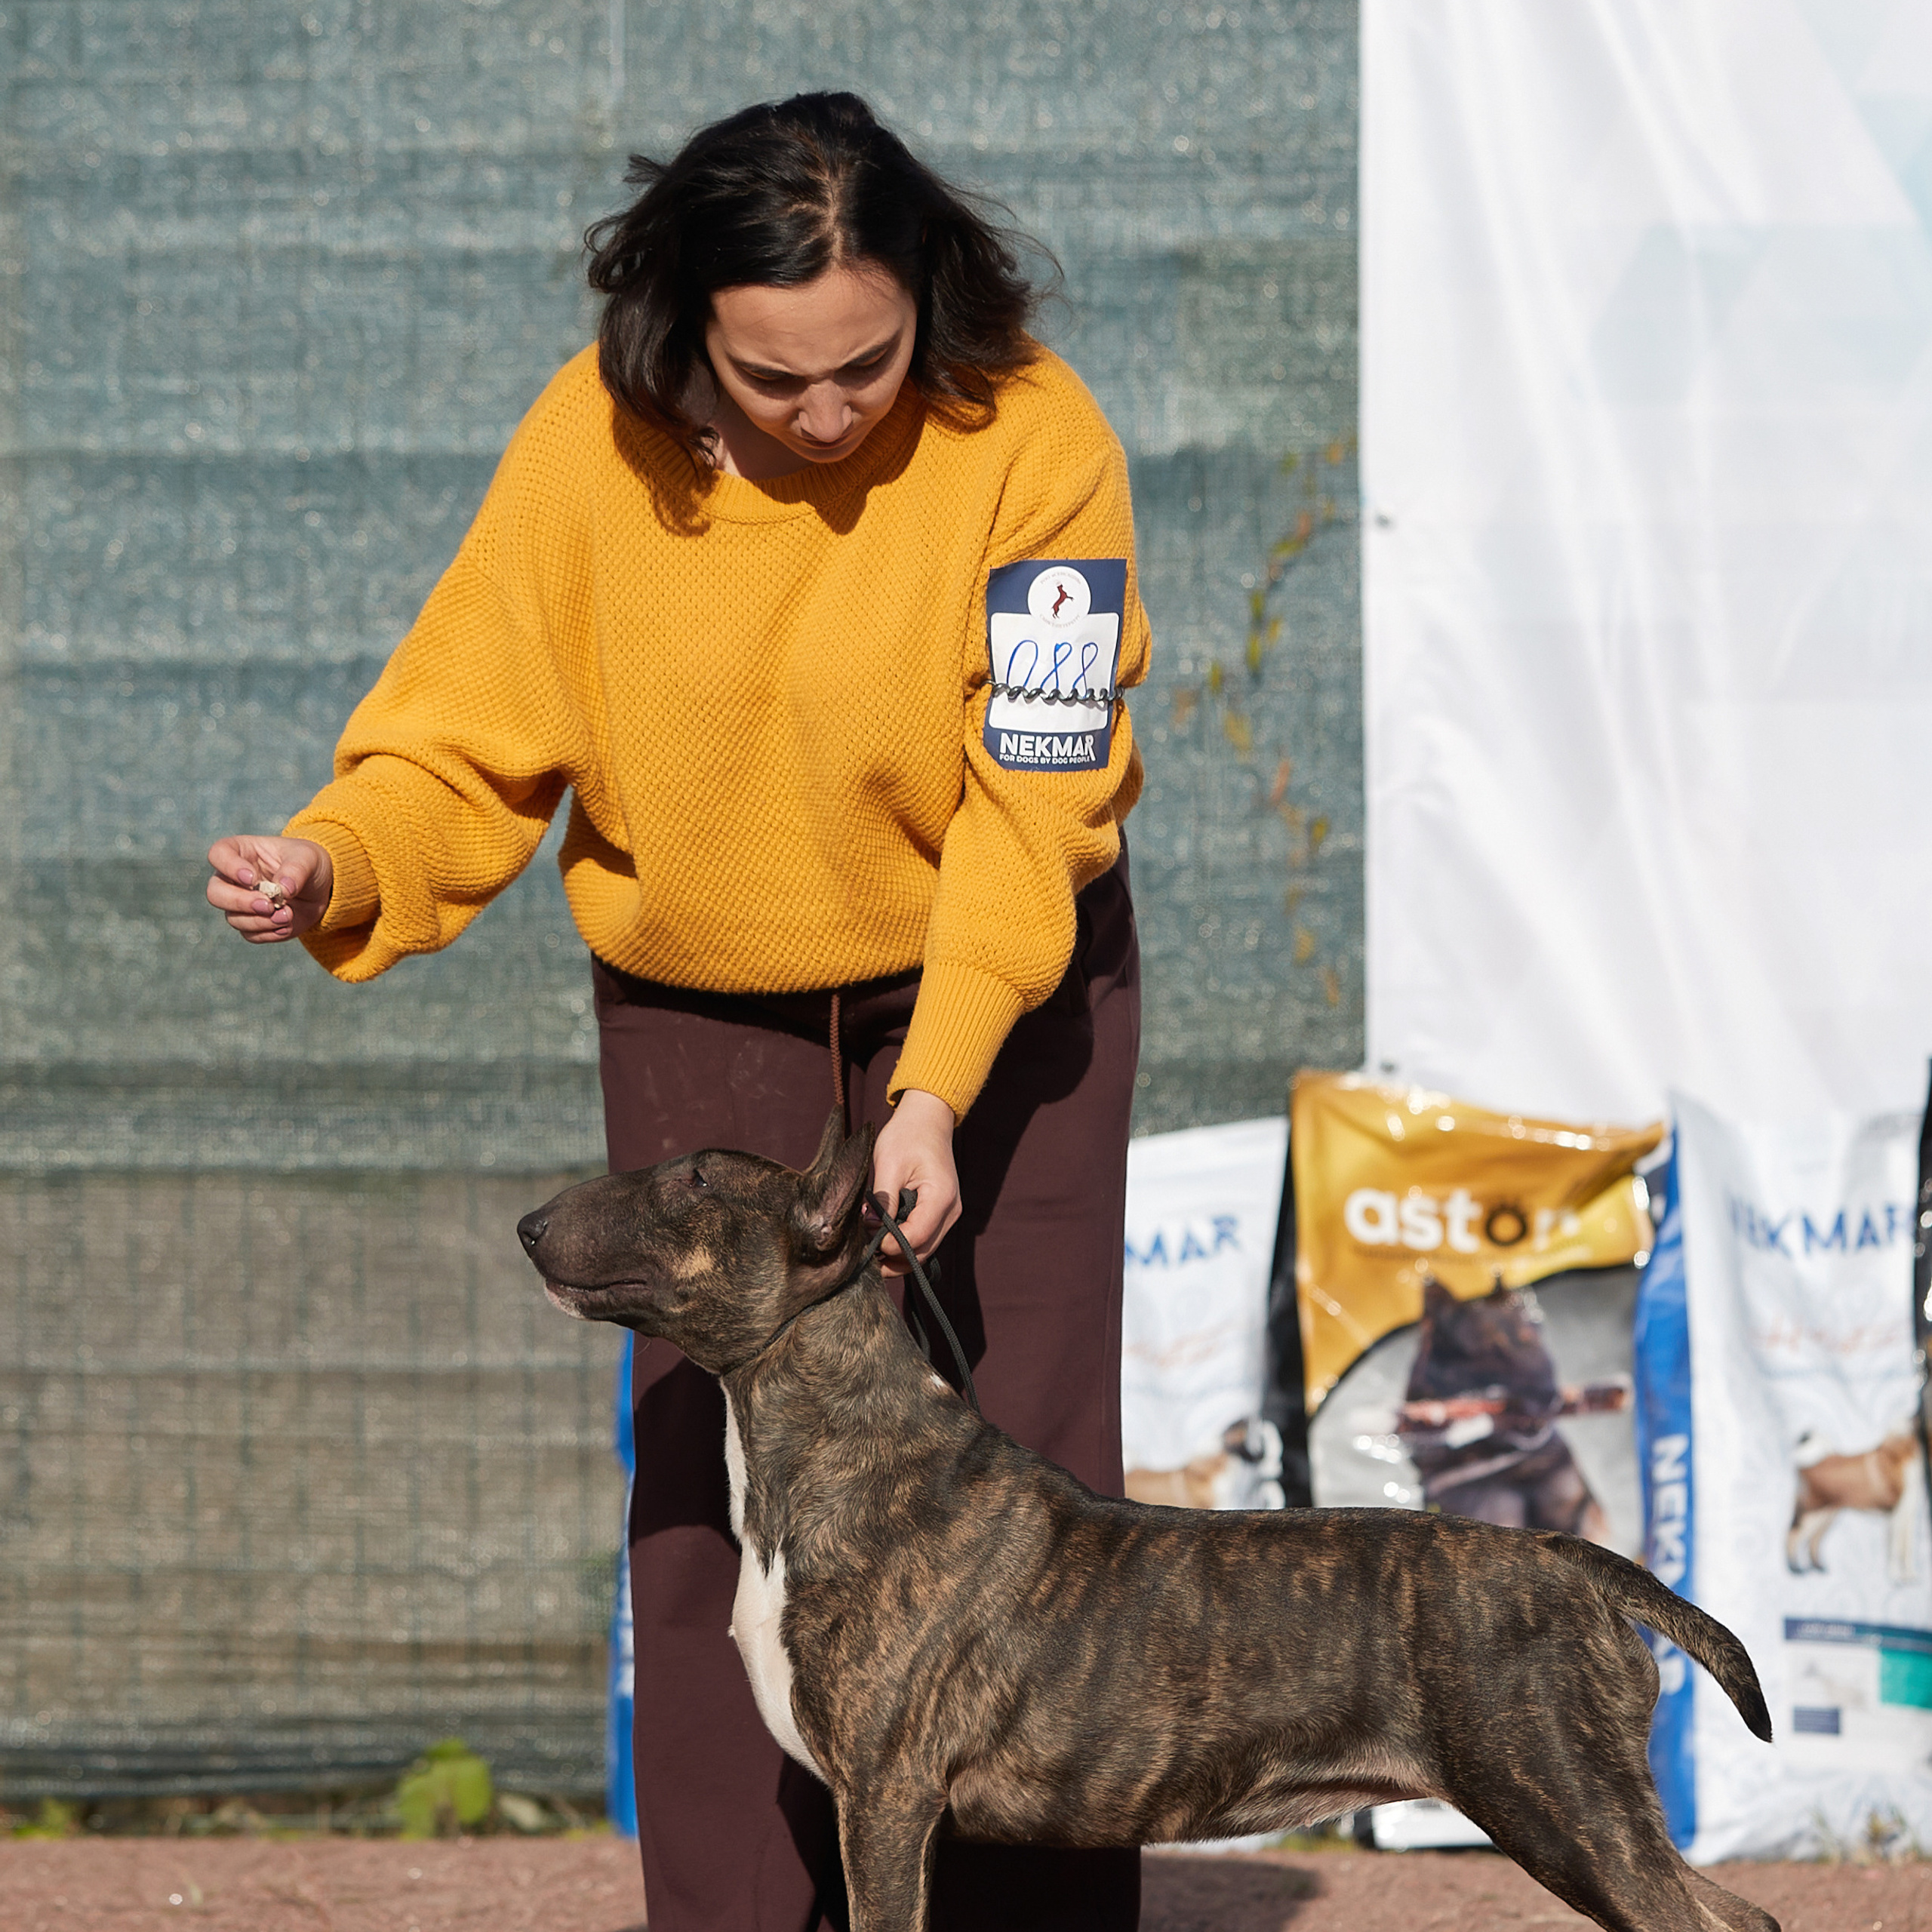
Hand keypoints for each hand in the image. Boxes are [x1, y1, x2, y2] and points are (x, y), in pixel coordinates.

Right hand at [206, 834, 333, 943]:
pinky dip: (269, 933)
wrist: (320, 889)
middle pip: (215, 893)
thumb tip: (284, 889)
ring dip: (260, 921)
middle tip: (268, 905)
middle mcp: (233, 879)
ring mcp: (240, 903)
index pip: (218, 854)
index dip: (229, 867)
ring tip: (288, 915)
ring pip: (233, 918)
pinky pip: (250, 934)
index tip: (252, 878)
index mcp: (241, 852)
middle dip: (239, 902)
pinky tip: (287, 926)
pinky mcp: (253, 923)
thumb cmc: (307, 864)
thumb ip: (296, 870)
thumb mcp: (308, 858)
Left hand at [869, 1089, 960, 1272]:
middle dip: (892, 1259)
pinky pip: (924, 1239)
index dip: (888, 1245)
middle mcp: (951, 1211)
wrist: (927, 1120)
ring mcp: (949, 1215)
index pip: (914, 1238)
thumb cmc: (907, 1136)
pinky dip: (904, 1244)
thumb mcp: (889, 1163)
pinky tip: (883, 1238)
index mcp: (940, 1197)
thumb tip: (870, 1229)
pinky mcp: (941, 1214)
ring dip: (898, 1255)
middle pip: (922, 1252)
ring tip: (870, 1247)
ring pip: (923, 1250)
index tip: (865, 1235)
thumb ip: (882, 1199)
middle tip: (862, 1254)